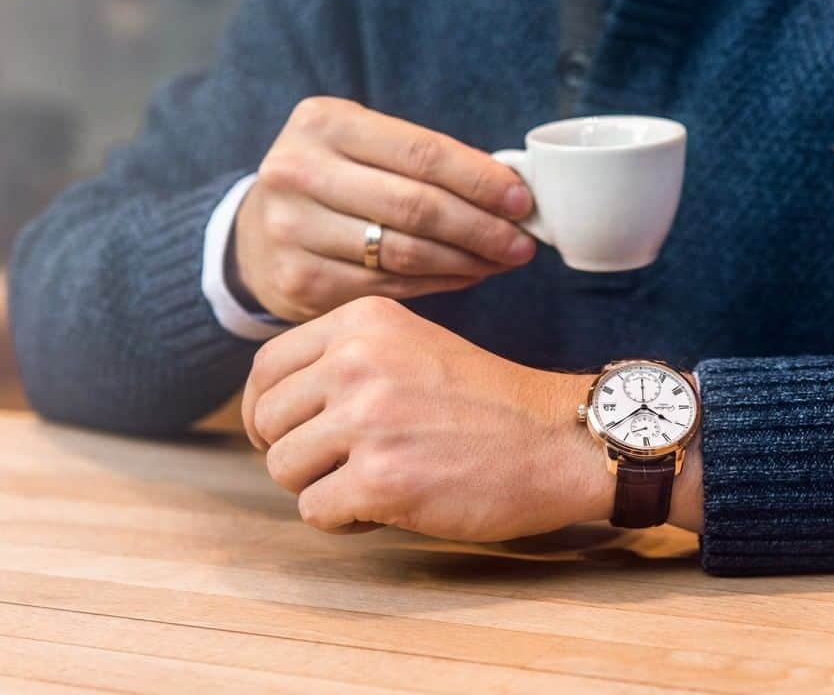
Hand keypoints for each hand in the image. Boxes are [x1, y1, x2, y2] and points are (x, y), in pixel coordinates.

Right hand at [234, 97, 535, 321]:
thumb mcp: (362, 147)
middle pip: (415, 206)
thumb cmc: (334, 183)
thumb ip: (424, 160)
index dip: (480, 180)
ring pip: (405, 253)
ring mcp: (293, 230)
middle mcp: (298, 171)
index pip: (421, 152)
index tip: (522, 201)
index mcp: (323, 123)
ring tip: (503, 260)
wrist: (258, 236)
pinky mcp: (300, 282)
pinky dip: (441, 283)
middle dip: (482, 227)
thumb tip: (510, 189)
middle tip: (523, 242)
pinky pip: (391, 287)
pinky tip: (468, 275)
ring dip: (468, 260)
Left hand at [241, 297, 612, 541]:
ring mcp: (368, 420)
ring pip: (283, 468)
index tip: (286, 432)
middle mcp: (357, 361)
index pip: (266, 366)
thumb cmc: (489, 403)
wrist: (558, 440)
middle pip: (269, 421)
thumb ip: (346, 359)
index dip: (266, 409)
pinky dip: (345, 520)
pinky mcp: (381, 479)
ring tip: (372, 483)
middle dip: (297, 452)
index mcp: (362, 322)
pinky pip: (314, 511)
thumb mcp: (413, 346)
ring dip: (319, 487)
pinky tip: (389, 506)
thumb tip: (270, 403)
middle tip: (344, 465)